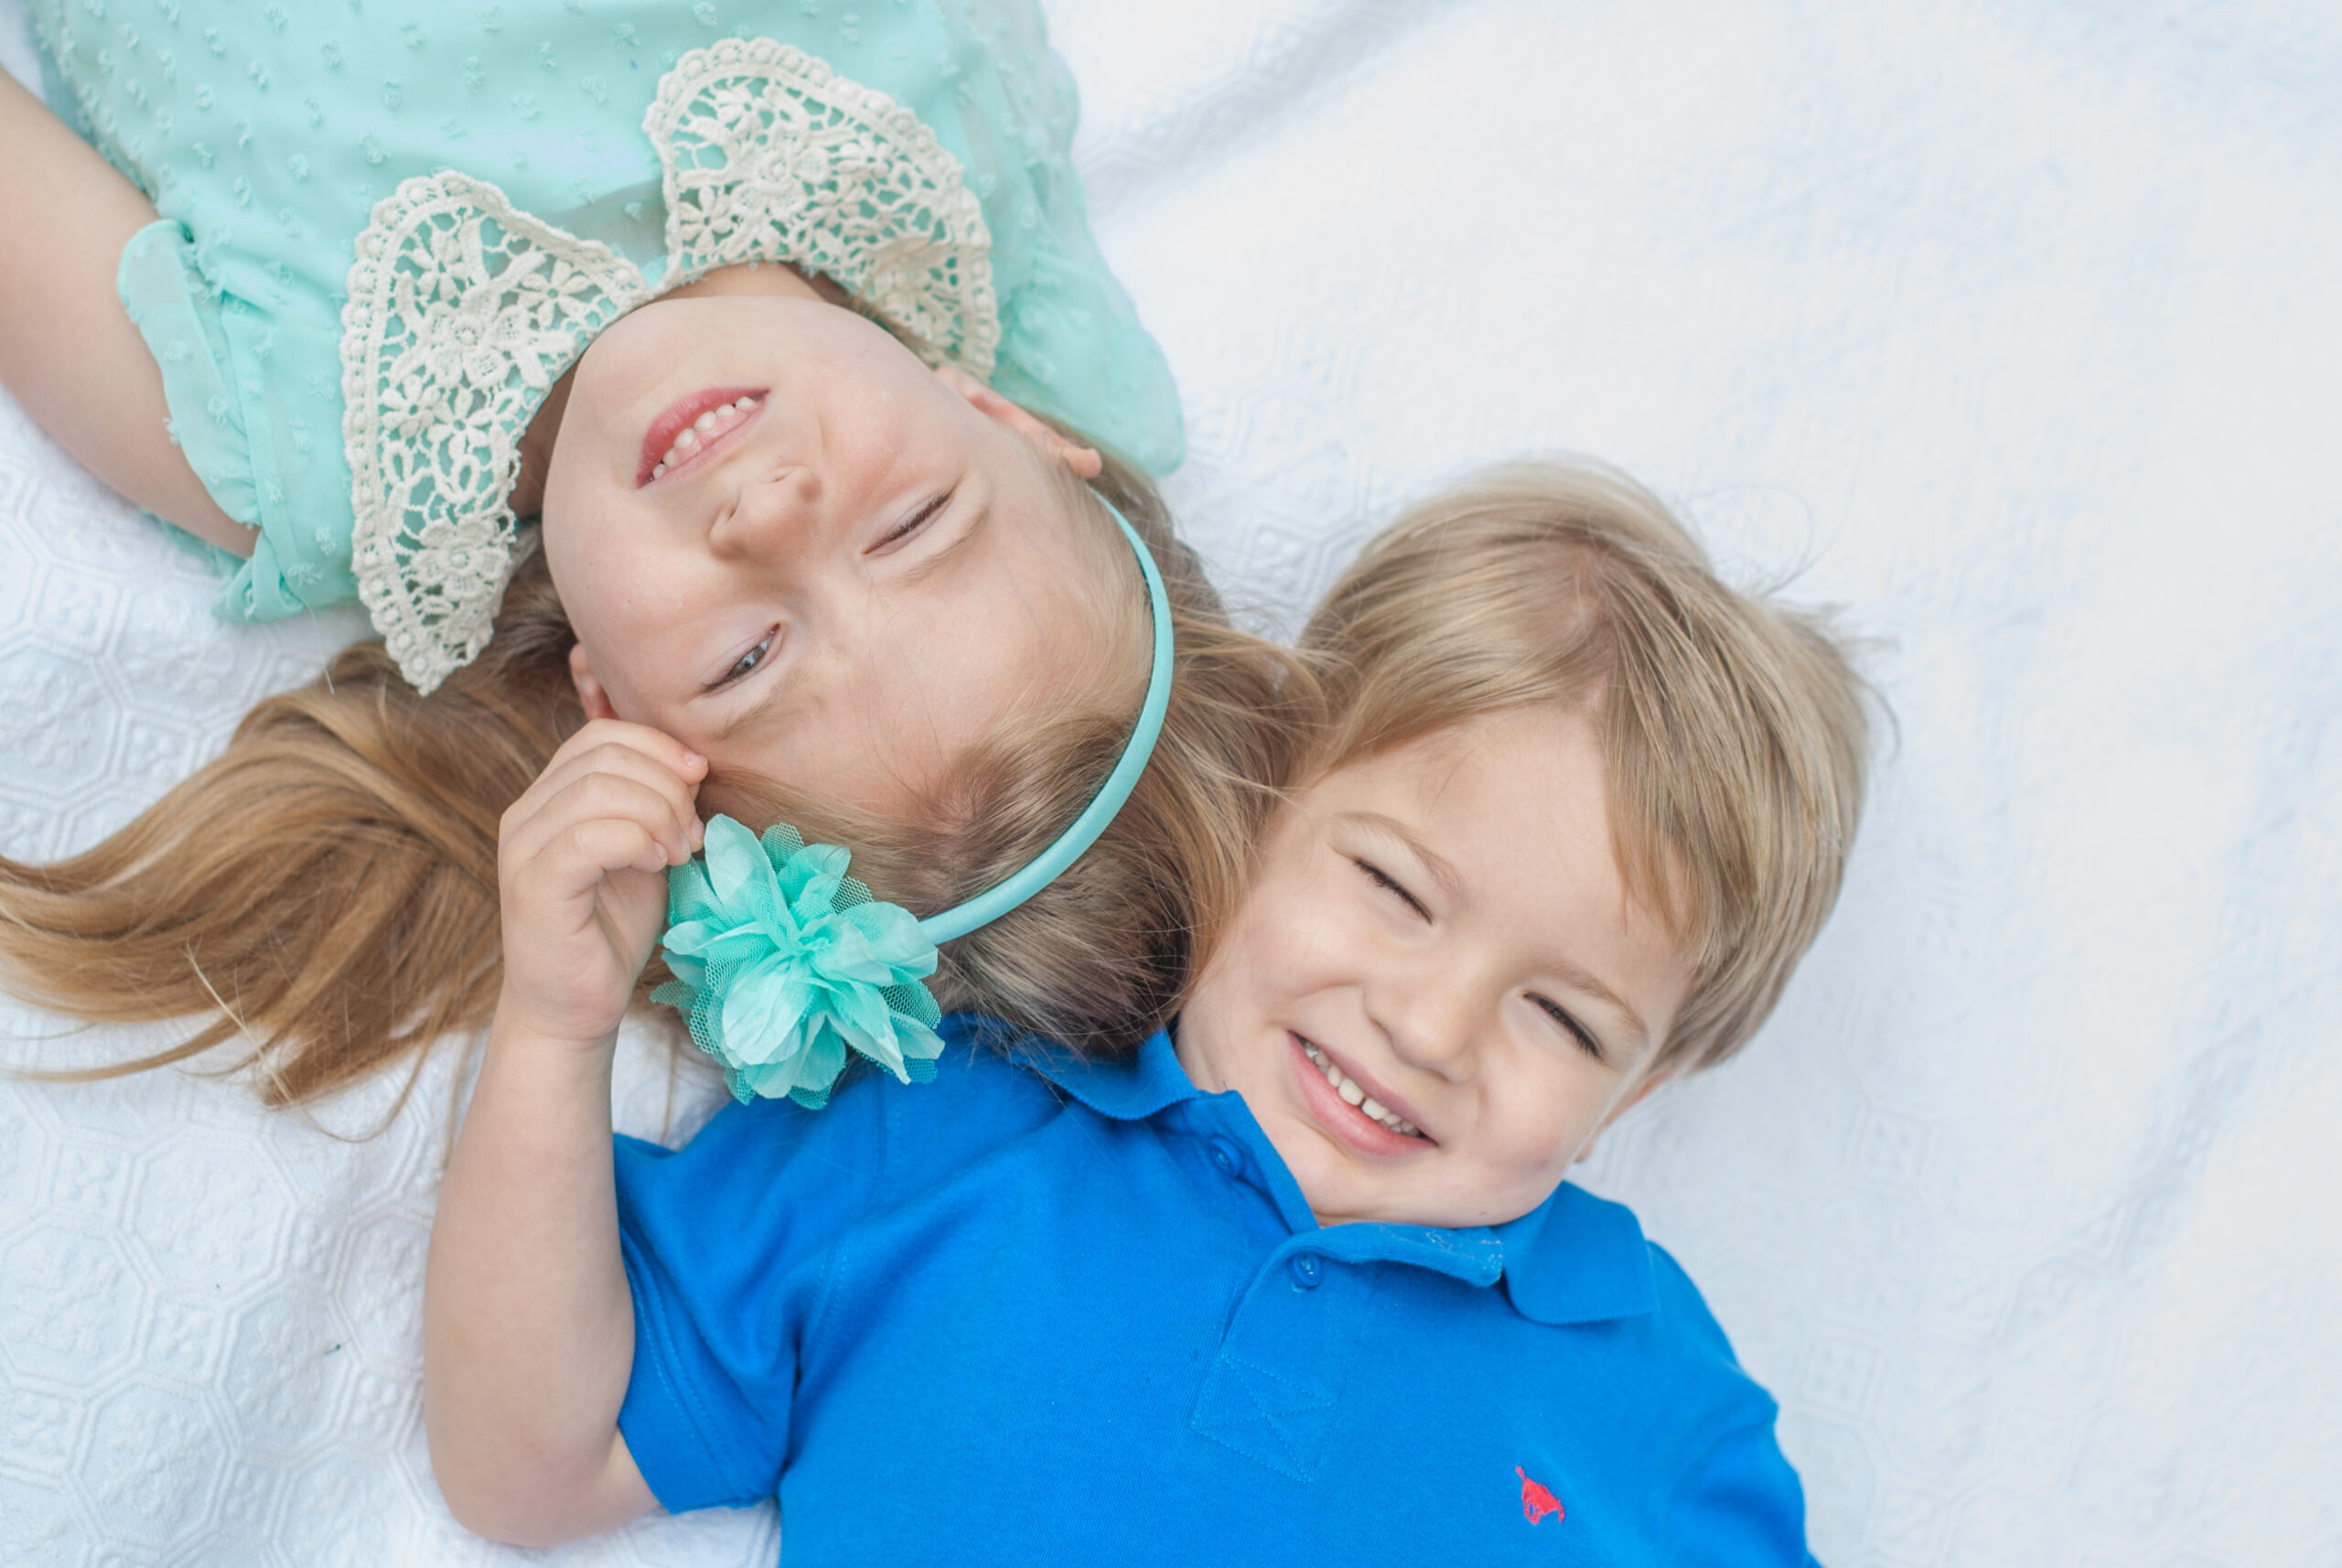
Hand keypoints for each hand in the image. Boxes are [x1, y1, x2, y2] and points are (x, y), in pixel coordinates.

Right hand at [496, 721, 706, 1046]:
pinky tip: (657, 865)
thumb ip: (655, 806)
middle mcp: (524, 815)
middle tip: (694, 834)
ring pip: (598, 789)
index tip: (700, 780)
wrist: (573, 1008)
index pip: (601, 734)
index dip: (659, 747)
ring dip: (659, 814)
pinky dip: (637, 841)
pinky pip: (590, 836)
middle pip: (605, 755)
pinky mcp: (533, 886)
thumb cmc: (612, 930)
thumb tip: (692, 766)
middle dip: (667, 786)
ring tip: (679, 853)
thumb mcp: (644, 851)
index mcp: (548, 797)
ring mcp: (522, 849)